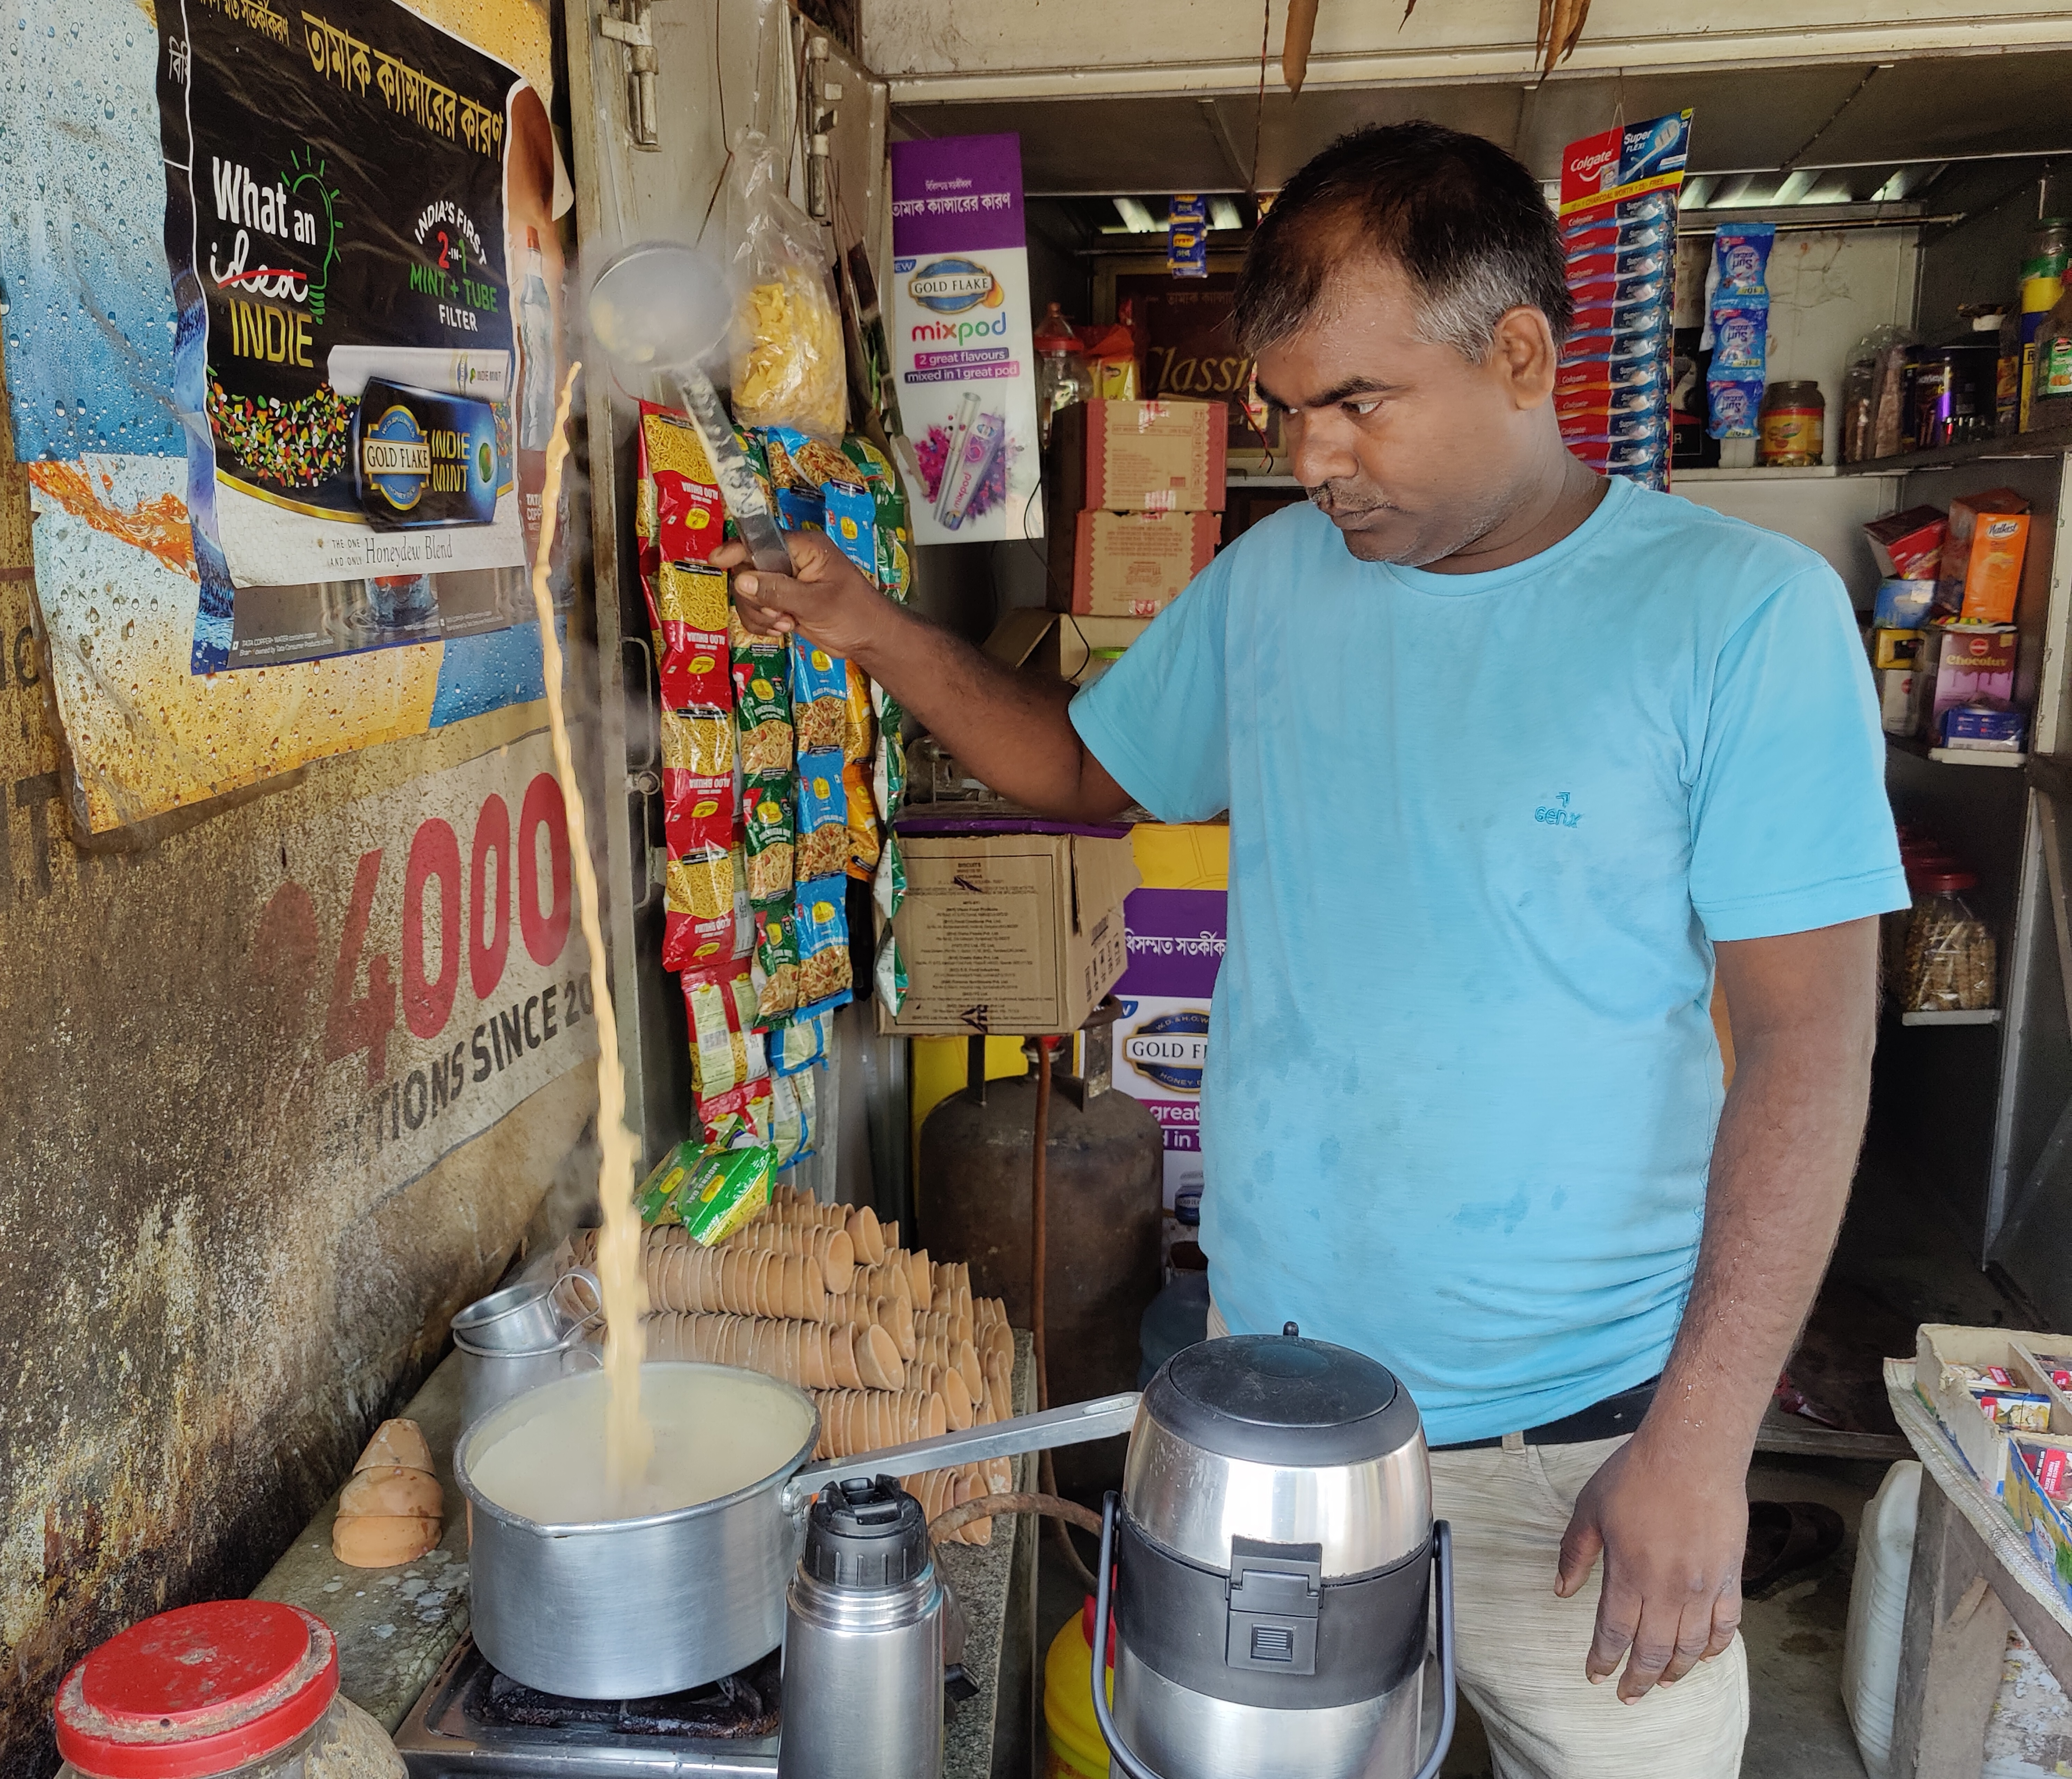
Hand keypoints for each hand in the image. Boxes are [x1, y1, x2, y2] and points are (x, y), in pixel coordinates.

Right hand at [712, 530, 892, 663]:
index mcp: (804, 548)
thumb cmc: (854, 613)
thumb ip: (778, 591)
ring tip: (785, 624)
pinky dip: (762, 623)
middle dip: (755, 597)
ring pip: (748, 592)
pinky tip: (781, 630)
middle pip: (748, 569)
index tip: (717, 560)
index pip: (761, 541)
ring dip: (760, 613)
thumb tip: (741, 581)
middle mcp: (790, 560)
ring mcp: (785, 581)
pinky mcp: (782, 602)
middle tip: (778, 615)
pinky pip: (755, 609)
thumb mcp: (817, 602)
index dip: (737, 550)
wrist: (868, 639)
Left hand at [1554, 1430, 1746, 1701]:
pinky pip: (1726, 1625)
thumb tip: (1562, 1590)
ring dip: (1676, 1670)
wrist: (1692, 1453)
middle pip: (1653, 1651)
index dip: (1603, 1659)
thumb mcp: (1590, 1509)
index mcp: (1629, 1575)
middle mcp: (1668, 1590)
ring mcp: (1703, 1587)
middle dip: (1639, 1679)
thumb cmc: (1636, 1476)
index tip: (1595, 1676)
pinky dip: (1715, 1646)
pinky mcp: (1730, 1577)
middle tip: (1628, 1695)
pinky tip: (1704, 1655)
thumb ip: (1576, 1553)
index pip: (1613, 1633)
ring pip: (1691, 1646)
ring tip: (1664, 1683)